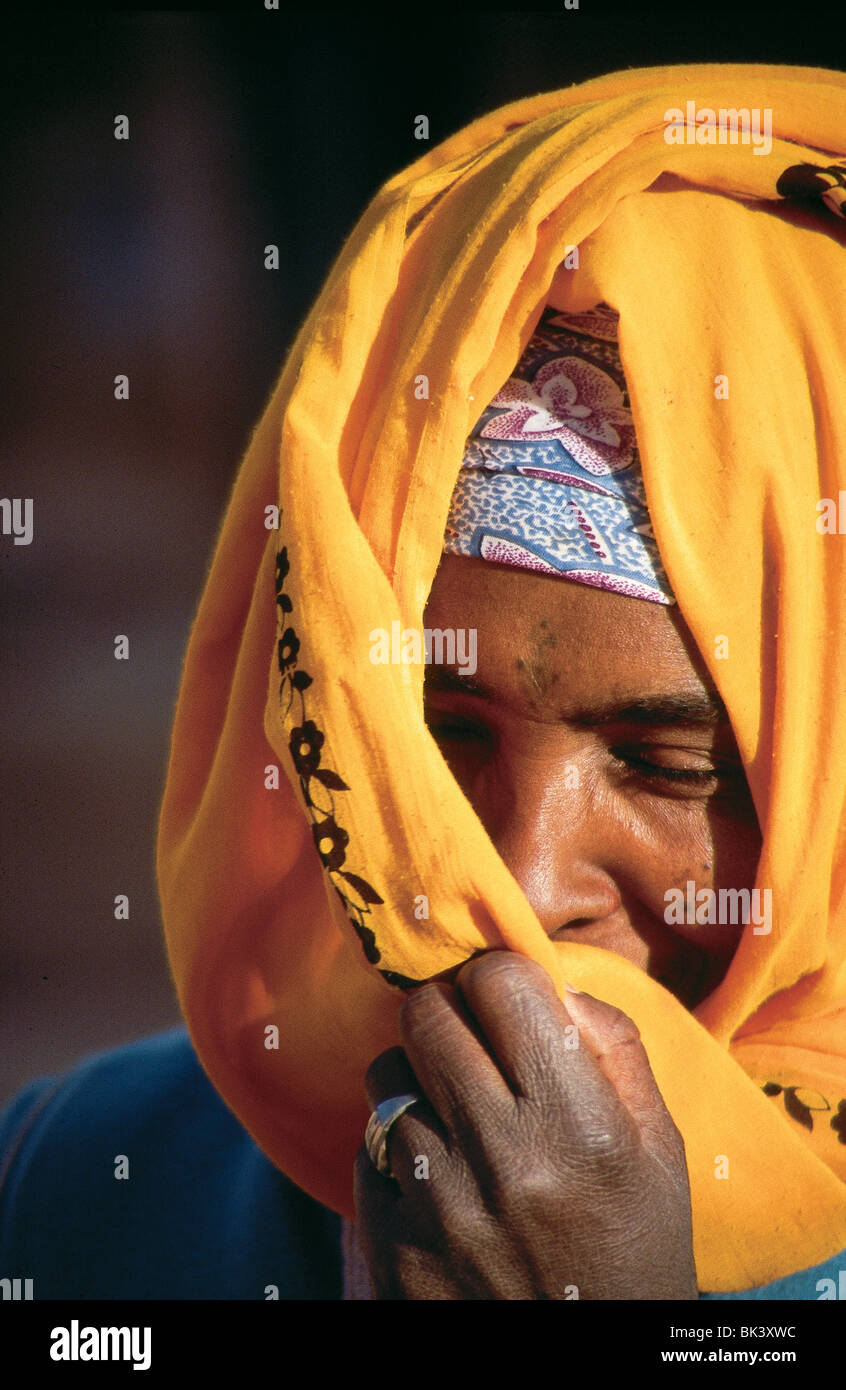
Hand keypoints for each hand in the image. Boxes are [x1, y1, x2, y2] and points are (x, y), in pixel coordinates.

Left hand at [354, 950, 697, 1299]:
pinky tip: (439, 1174)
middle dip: (449, 1007)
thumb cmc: (635, 1253)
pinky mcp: (390, 1242)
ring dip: (417, 1075)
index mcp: (577, 1126)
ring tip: (455, 1109)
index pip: (501, 983)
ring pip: (385, 1072)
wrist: (587, 1370)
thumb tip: (554, 984)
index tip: (508, 994)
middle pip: (427, 1012)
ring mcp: (436, 1203)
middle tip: (470, 1033)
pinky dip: (396, 1146)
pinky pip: (368, 1145)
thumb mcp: (660, 1153)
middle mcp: (500, 1157)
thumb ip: (617, 1051)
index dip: (501, 974)